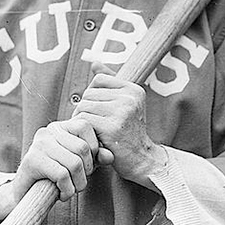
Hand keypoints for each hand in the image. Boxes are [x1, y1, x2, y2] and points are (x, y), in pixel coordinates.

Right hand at [0, 118, 110, 222]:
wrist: (25, 197)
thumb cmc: (54, 179)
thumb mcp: (80, 166)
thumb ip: (95, 158)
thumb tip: (110, 156)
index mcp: (60, 127)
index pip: (86, 126)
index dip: (93, 149)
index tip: (86, 167)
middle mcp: (48, 131)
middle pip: (82, 148)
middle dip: (86, 171)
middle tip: (78, 183)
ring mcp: (39, 144)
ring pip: (74, 163)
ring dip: (78, 184)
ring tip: (70, 190)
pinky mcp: (32, 160)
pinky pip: (62, 175)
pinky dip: (67, 190)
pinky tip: (61, 194)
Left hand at [71, 62, 167, 188]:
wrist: (142, 160)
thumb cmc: (129, 132)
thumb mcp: (125, 104)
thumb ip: (110, 83)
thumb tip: (94, 63)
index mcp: (134, 89)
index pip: (99, 79)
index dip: (93, 95)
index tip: (100, 111)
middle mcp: (130, 98)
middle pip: (88, 93)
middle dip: (86, 110)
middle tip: (95, 125)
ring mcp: (122, 112)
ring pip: (83, 107)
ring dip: (82, 121)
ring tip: (94, 132)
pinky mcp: (112, 128)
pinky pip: (83, 121)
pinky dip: (83, 131)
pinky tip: (94, 139)